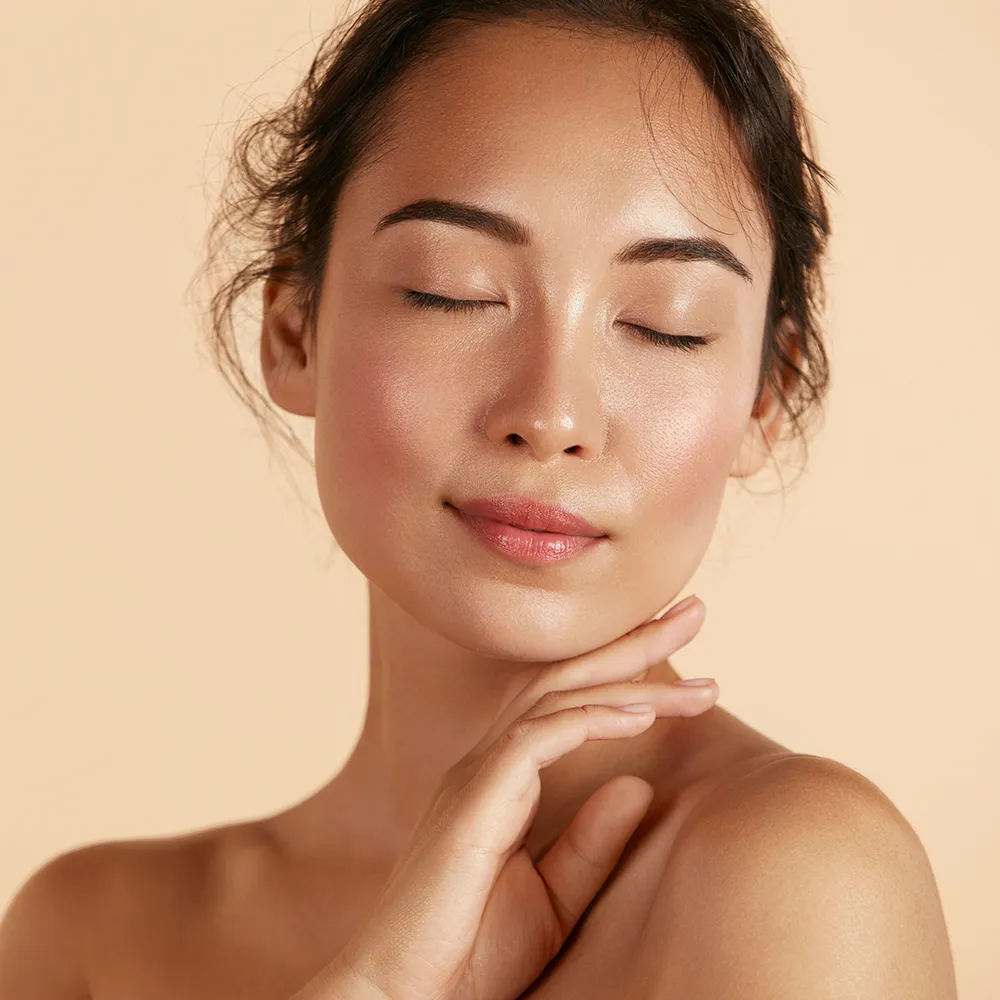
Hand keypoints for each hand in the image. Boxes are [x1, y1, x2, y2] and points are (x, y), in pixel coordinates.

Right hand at [295, 596, 714, 999]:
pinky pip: (540, 738)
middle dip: (632, 643)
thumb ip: (593, 840)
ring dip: (630, 679)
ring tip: (697, 676)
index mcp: (503, 780)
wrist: (406, 999)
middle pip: (567, 678)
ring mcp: (477, 775)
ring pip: (560, 698)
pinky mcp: (475, 798)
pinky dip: (592, 719)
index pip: (569, 702)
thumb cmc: (473, 958)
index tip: (689, 660)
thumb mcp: (555, 898)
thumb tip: (640, 783)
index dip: (626, 671)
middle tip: (692, 611)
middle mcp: (488, 762)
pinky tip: (641, 714)